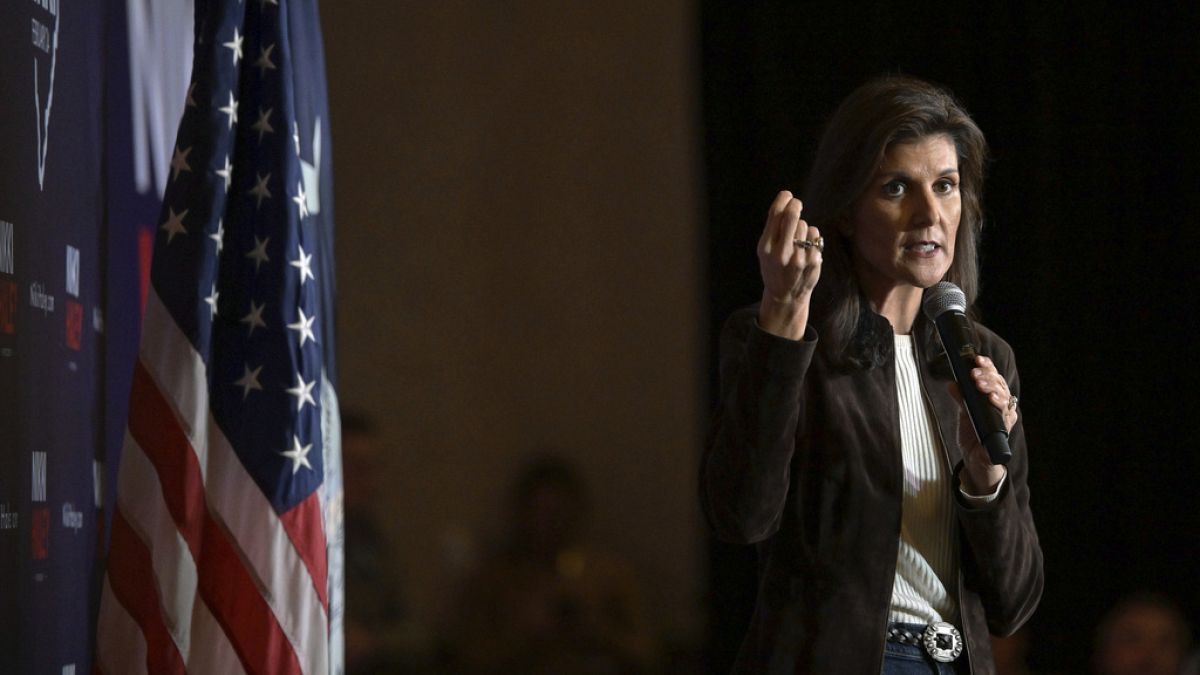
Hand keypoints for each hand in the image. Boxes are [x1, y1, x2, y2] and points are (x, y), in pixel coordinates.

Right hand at [757, 191, 822, 338]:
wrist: (785, 296)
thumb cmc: (774, 268)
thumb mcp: (765, 252)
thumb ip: (773, 230)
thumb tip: (786, 202)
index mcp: (766, 248)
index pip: (775, 216)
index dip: (782, 200)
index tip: (787, 195)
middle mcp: (782, 253)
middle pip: (792, 216)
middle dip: (795, 205)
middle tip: (796, 204)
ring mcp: (799, 257)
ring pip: (805, 225)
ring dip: (803, 227)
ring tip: (798, 239)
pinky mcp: (813, 260)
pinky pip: (816, 236)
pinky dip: (812, 237)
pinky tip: (807, 246)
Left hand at [952, 355, 1017, 495]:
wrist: (975, 459)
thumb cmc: (973, 434)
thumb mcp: (964, 413)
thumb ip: (960, 398)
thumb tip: (952, 383)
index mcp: (993, 397)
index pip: (993, 377)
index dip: (988, 367)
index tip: (977, 359)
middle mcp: (1002, 405)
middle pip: (999, 384)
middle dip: (987, 376)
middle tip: (974, 373)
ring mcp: (1005, 416)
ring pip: (1004, 396)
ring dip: (992, 387)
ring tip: (980, 383)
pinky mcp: (1004, 429)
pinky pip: (1005, 414)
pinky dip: (999, 405)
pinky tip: (992, 399)